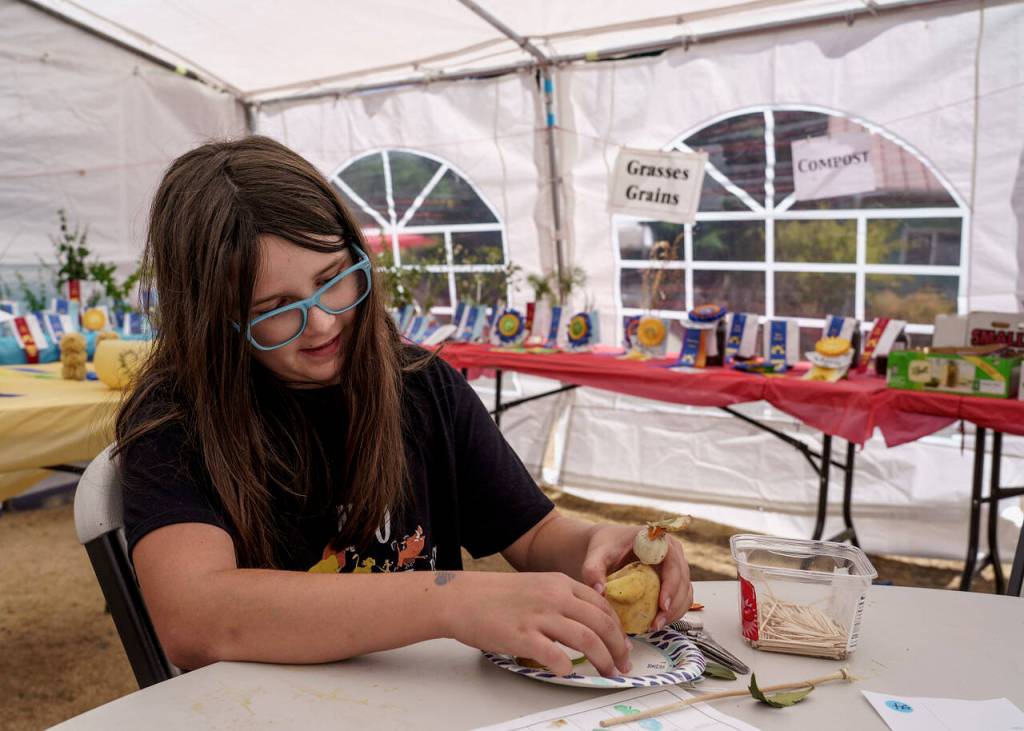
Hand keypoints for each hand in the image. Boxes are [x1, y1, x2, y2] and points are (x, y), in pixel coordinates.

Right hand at [446, 572, 631, 676]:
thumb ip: (560, 600)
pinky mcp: (523, 636)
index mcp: (559, 583)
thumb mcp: (535, 586)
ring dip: (603, 659)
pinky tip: (568, 672)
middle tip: (623, 664)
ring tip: (607, 672)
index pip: (601, 605)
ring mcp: (539, 616)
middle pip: (601, 623)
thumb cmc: (495, 596)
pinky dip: (567, 667)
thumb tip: (584, 626)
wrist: (461, 598)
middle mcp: (554, 596)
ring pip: (587, 639)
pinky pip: (555, 656)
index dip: (618, 628)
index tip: (623, 644)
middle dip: (618, 647)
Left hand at [580, 524, 693, 631]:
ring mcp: (676, 566)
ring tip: (655, 626)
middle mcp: (672, 551)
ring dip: (675, 612)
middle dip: (672, 605)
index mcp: (658, 540)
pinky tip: (657, 622)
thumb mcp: (596, 555)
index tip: (661, 605)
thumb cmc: (605, 546)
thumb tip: (599, 591)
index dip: (671, 584)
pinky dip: (674, 612)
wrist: (607, 546)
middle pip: (682, 580)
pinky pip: (682, 598)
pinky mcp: (674, 580)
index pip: (673, 562)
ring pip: (685, 591)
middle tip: (656, 623)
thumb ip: (593, 570)